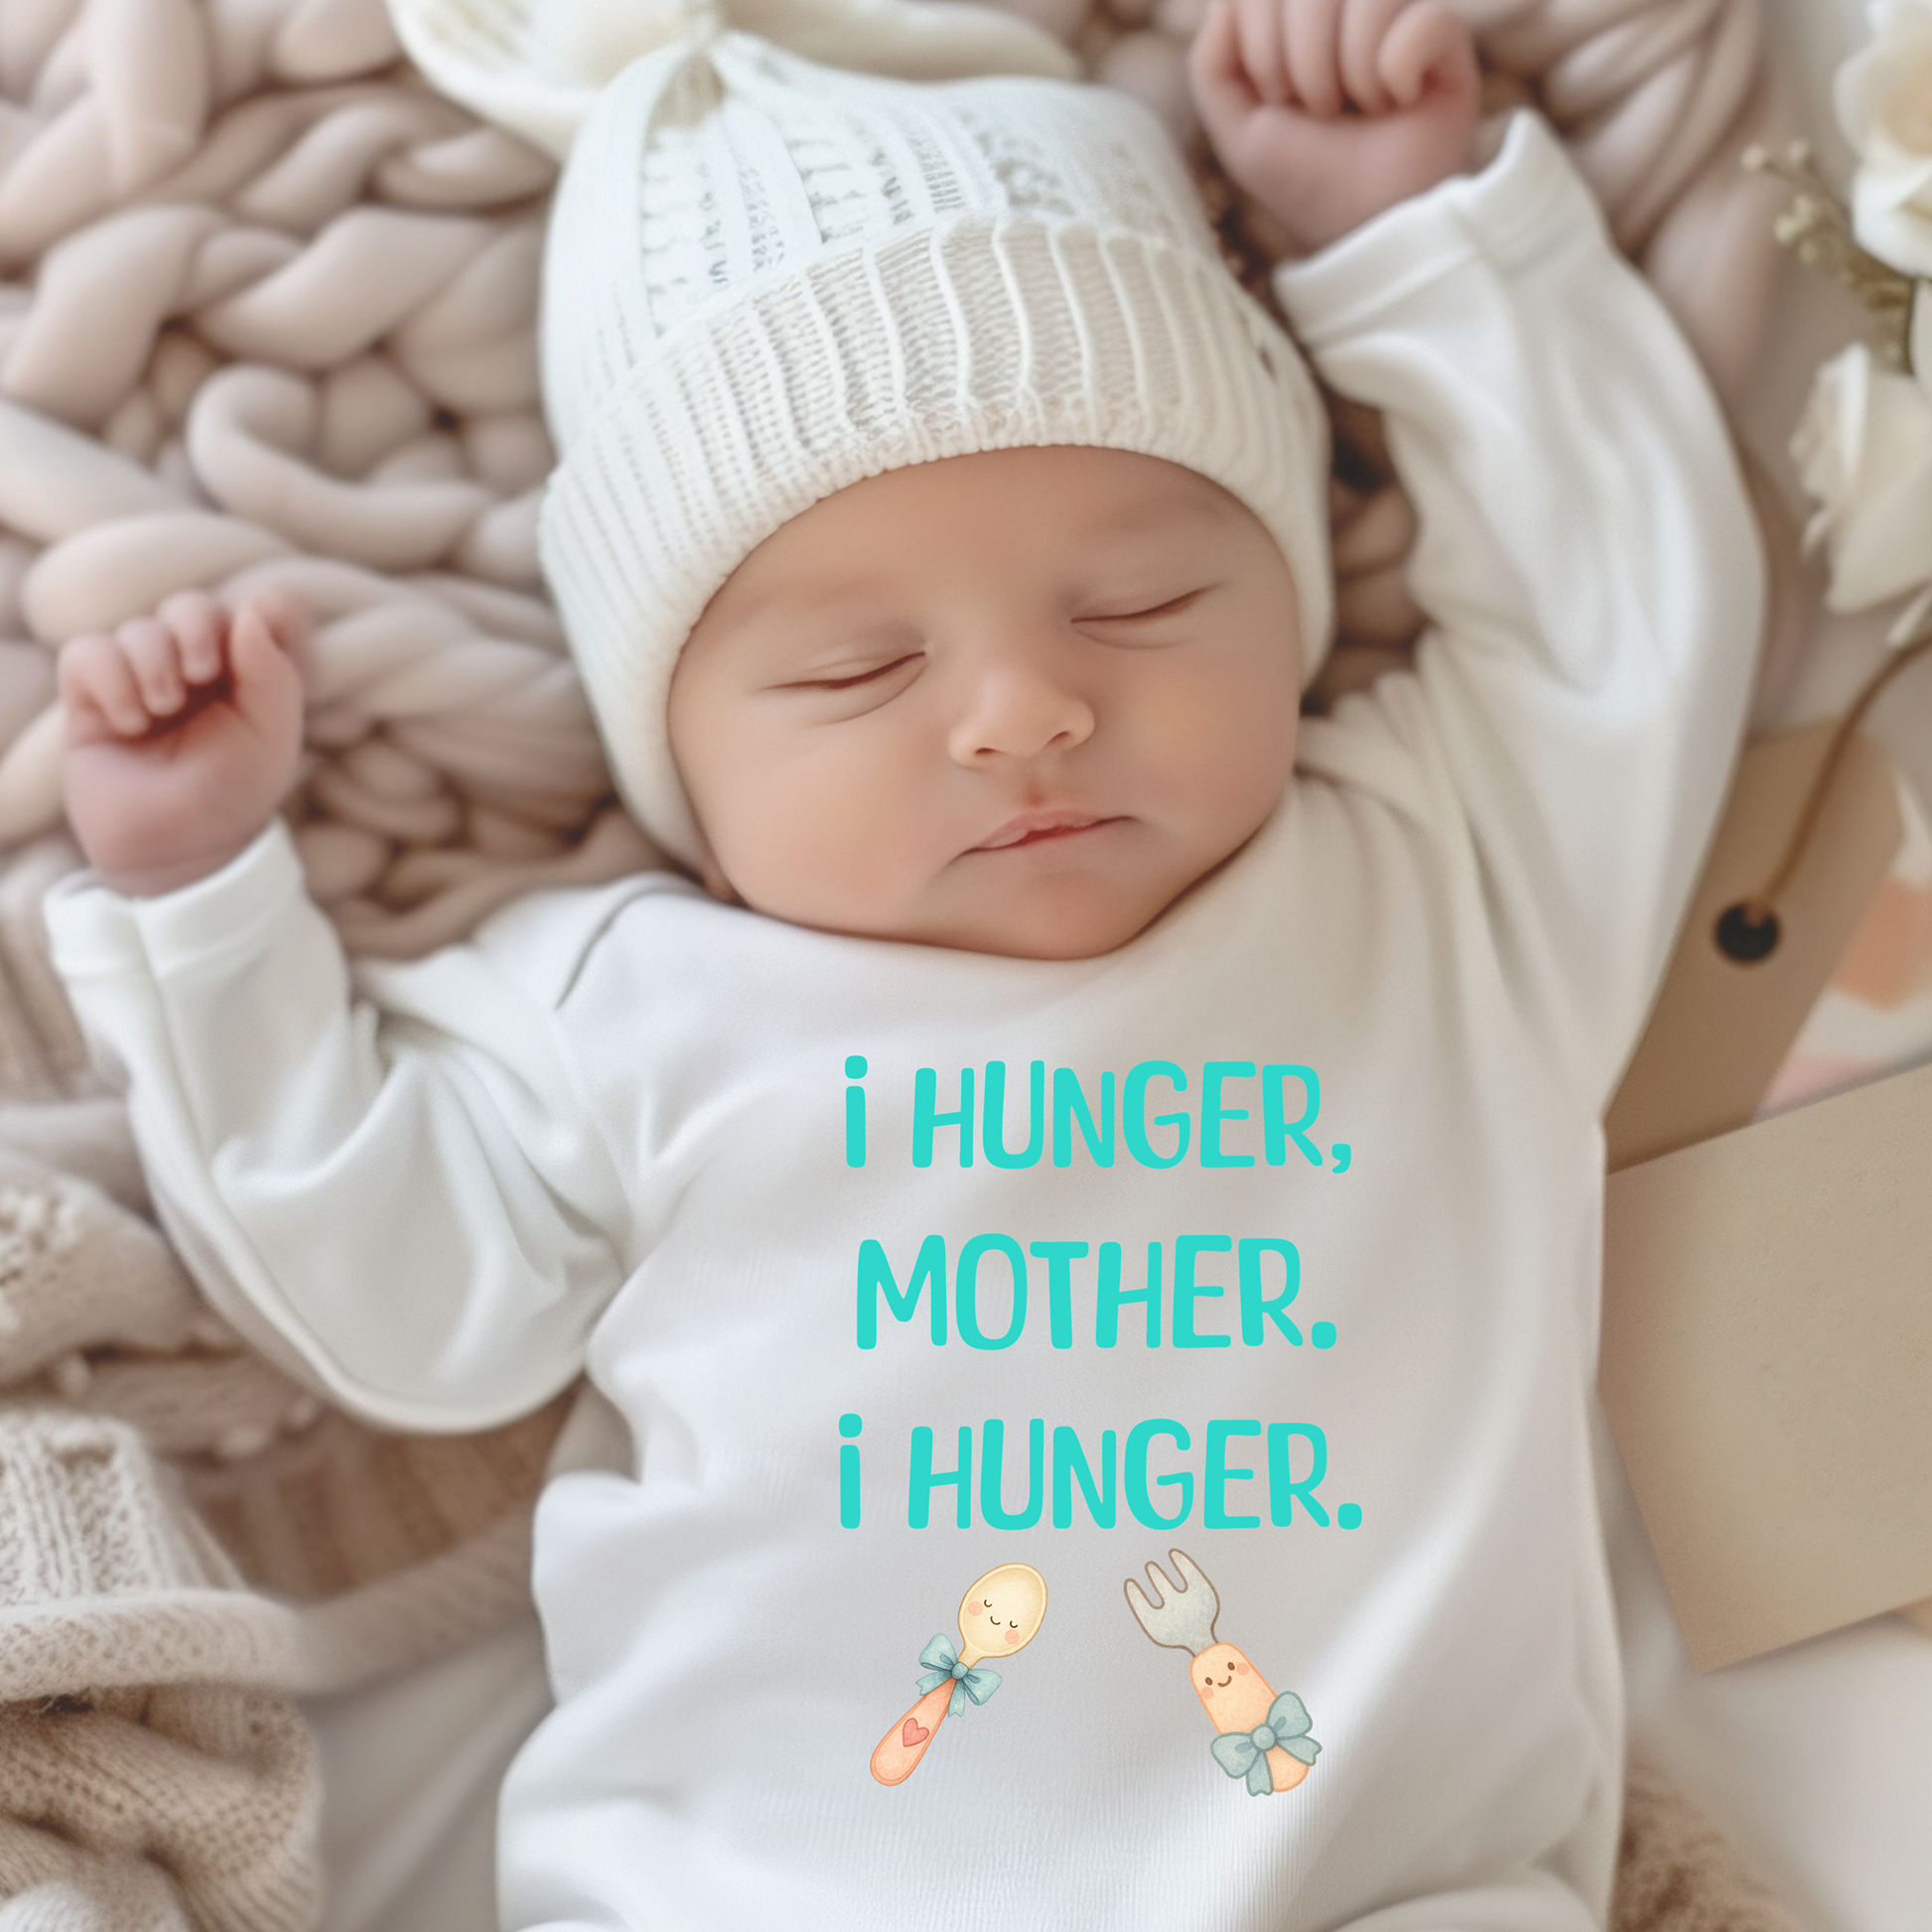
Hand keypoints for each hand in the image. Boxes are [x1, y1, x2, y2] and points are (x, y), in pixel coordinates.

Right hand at [58, 589, 310, 897]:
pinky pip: (88, 652)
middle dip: (194, 627)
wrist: (175, 846)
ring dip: (152, 663)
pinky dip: (110, 679)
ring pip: (137, 628)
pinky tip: (129, 722)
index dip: (265, 610)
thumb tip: (250, 609)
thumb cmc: (232, 794)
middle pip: (190, 606)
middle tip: (201, 675)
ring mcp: (142, 679)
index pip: (260, 610)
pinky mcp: (91, 696)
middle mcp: (196, 669)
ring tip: (162, 712)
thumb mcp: (273, 736)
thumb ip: (274, 672)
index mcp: (250, 673)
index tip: (261, 629)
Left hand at [1188, 0, 1481, 255]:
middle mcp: (1346, 6)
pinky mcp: (1444, 32)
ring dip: (1351, 72)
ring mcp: (1397, 11)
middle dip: (1305, 65)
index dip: (1263, 48)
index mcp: (1296, 19)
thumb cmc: (1308, 179)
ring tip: (1365, 109)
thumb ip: (1213, 62)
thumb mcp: (1239, 131)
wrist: (1370, 226)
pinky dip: (1398, 70)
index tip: (1282, 100)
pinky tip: (1403, 98)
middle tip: (1325, 111)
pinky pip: (1421, 16)